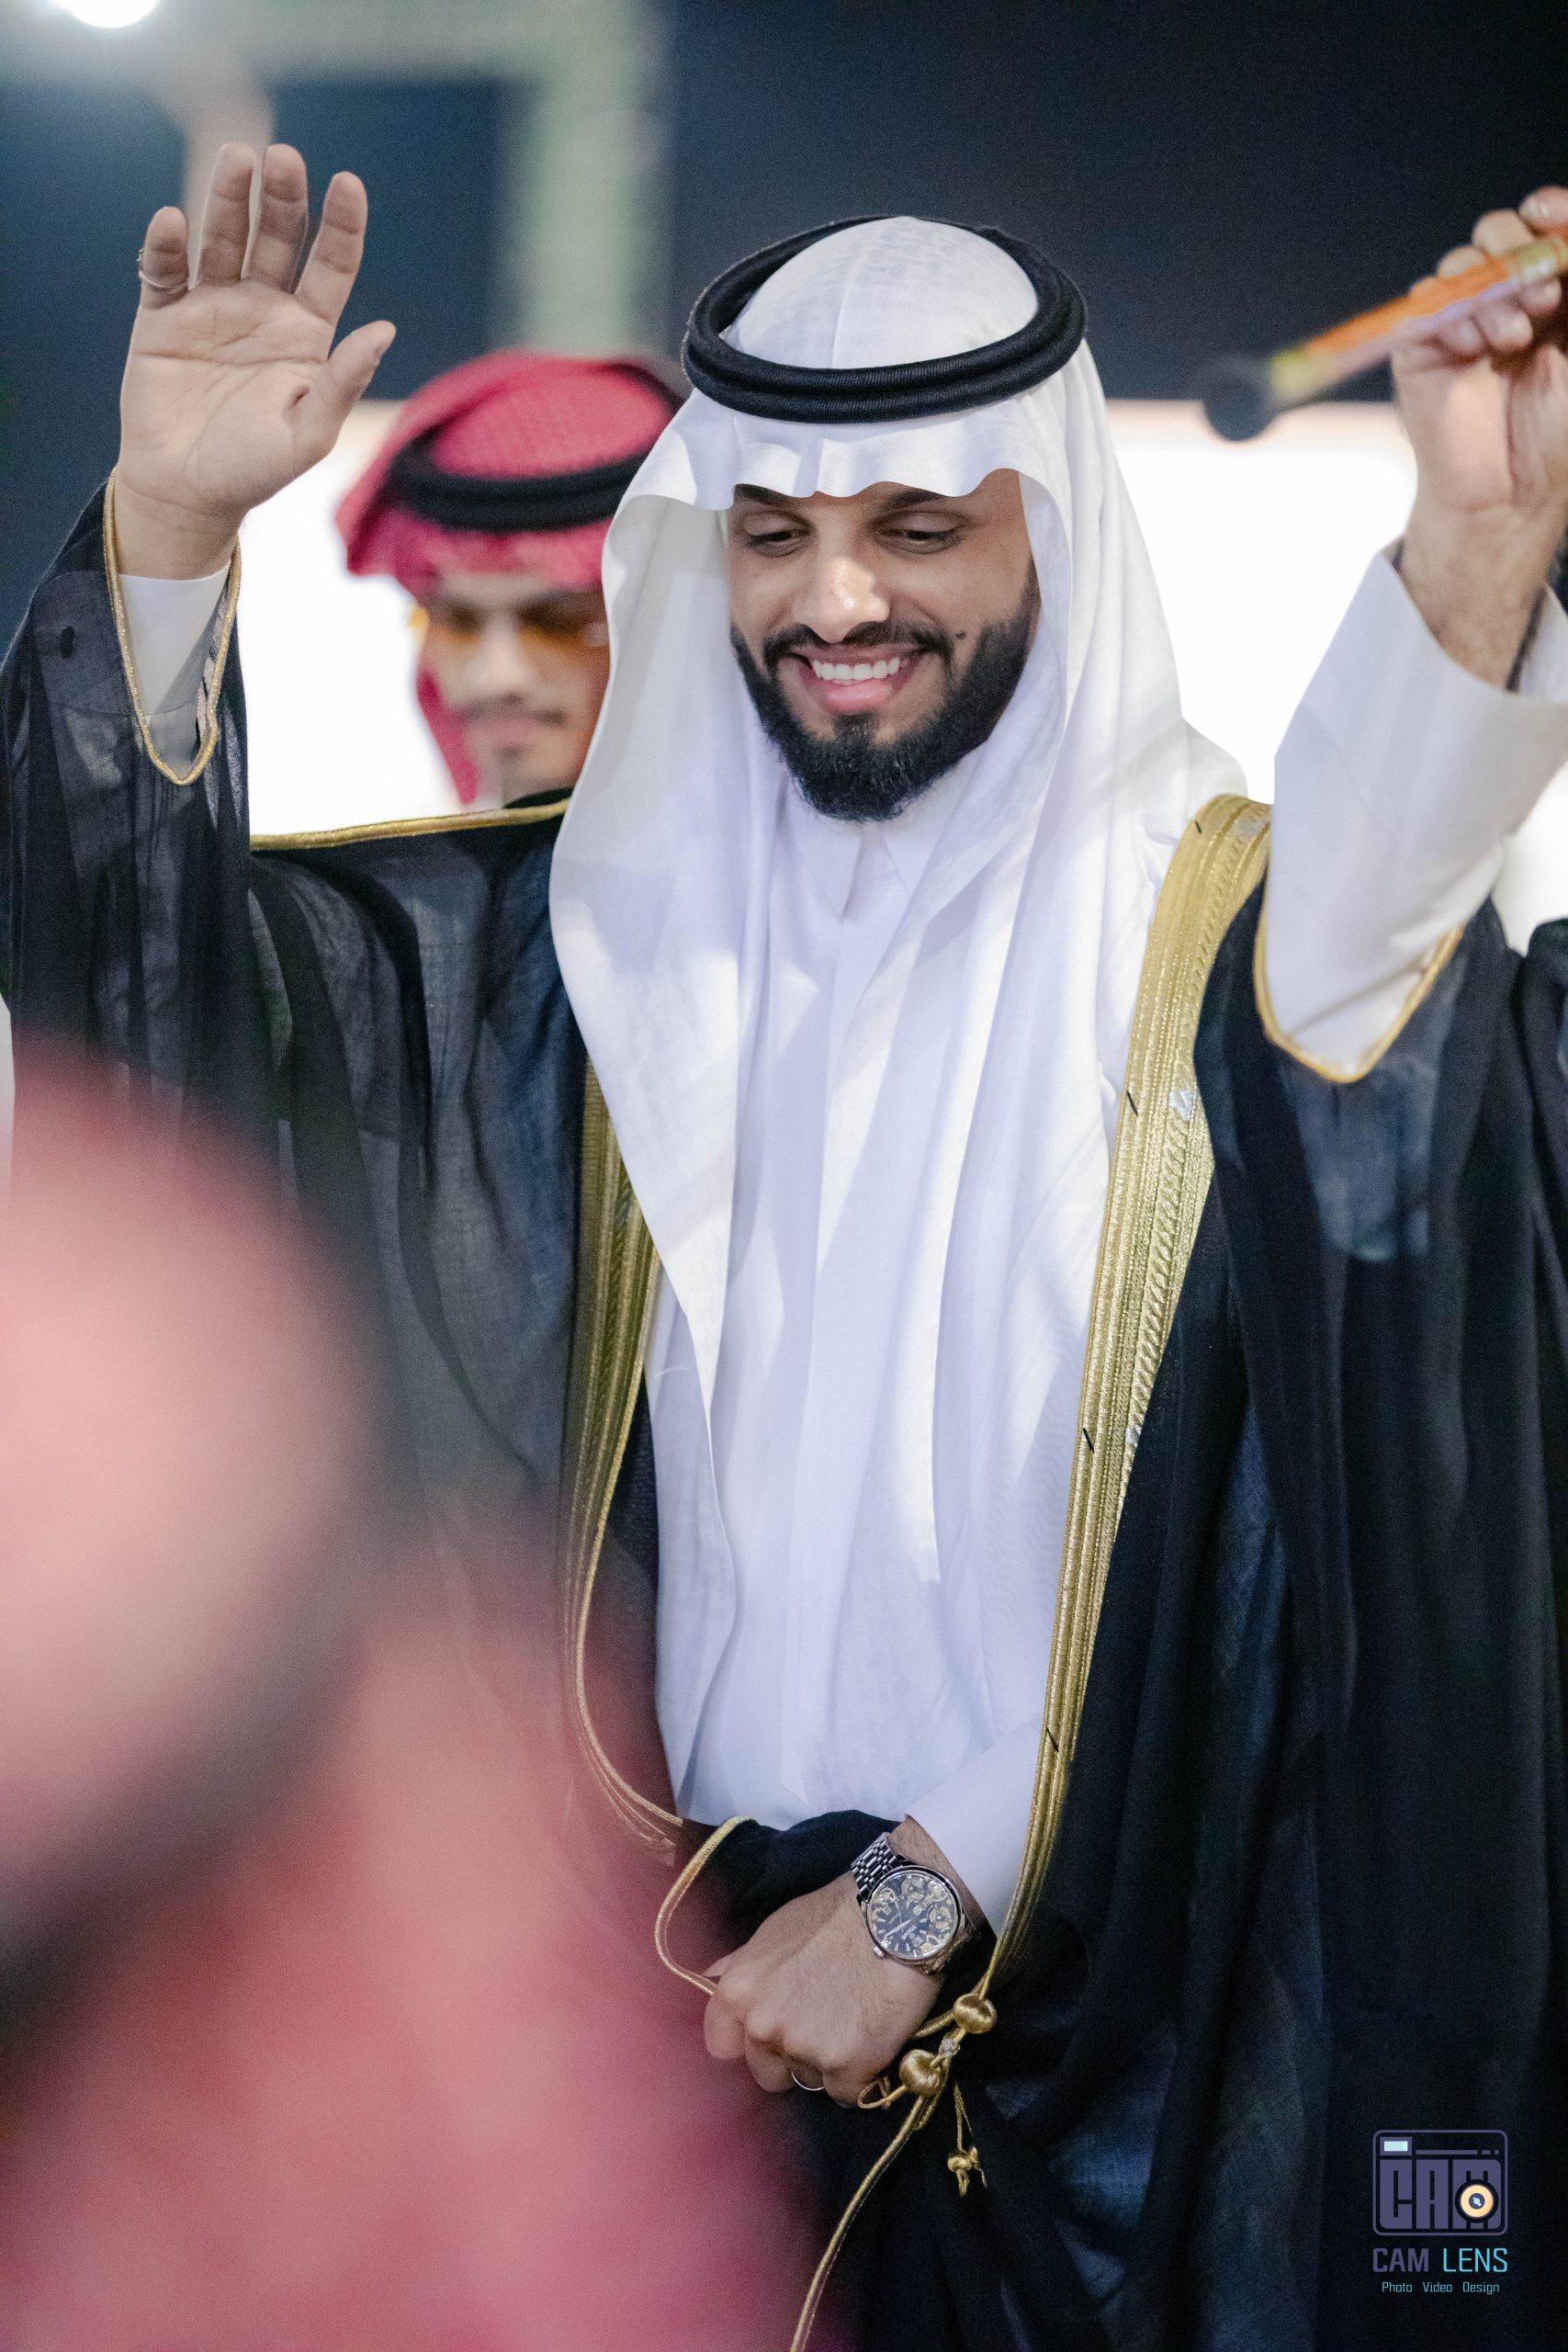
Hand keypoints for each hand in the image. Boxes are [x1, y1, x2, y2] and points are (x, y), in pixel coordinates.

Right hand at [115, 144, 394, 577]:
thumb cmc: (254, 469)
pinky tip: (171, 222)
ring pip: (223, 238)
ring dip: (228, 198)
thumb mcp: (308, 434)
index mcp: (306, 331)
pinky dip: (165, 246)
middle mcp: (262, 307)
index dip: (341, 224)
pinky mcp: (162, 315)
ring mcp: (211, 305)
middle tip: (282, 158)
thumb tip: (385, 330)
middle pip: (277, 236)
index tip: (348, 184)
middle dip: (282, 196)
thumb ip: (343, 382)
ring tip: (236, 159)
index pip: (331, 264)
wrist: (187, 493)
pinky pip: (164, 271)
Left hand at [703, 1820, 971, 2104]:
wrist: (898, 1914)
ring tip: (854, 2018)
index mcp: (738, 1992)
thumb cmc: (835, 1915)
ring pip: (810, 2079)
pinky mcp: (847, 2067)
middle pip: (767, 2072)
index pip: (720, 2046)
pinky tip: (874, 2035)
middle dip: (791, 2057)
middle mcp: (763, 2026)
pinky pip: (847, 2092)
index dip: (747, 2042)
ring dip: (829, 2061)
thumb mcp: (773, 1930)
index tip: (771, 2033)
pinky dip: (861, 2073)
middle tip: (825, 2020)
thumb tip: (708, 1979)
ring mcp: (804, 2048)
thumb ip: (741, 1966)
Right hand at [1395, 187, 1567, 682]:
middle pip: (1504, 231)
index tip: (1554, 216)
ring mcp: (1461, 322)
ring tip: (1515, 338)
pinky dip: (1456, 314)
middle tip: (1546, 295)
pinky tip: (1478, 349)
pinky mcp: (1422, 346)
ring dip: (1495, 289)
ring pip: (1464, 259)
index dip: (1554, 211)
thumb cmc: (1559, 433)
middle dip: (1523, 248)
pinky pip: (1428, 300)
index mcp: (1554, 295)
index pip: (1549, 229)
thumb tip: (1566, 248)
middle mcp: (1507, 301)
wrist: (1512, 493)